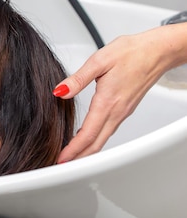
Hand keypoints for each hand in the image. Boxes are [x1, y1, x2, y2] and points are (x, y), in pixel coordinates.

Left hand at [53, 24, 186, 161]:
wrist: (156, 51)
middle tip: (60, 165)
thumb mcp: (99, 60)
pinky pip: (107, 131)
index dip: (73, 150)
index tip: (61, 159)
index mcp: (108, 102)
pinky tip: (86, 138)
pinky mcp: (124, 110)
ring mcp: (122, 113)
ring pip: (102, 139)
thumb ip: (78, 78)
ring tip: (70, 156)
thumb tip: (60, 91)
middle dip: (78, 158)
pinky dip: (94, 140)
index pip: (88, 134)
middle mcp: (116, 112)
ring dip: (86, 151)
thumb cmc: (131, 53)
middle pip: (95, 144)